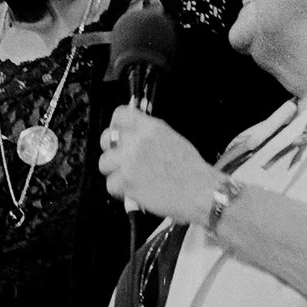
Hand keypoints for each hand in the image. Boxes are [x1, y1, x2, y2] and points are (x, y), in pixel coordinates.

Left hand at [98, 106, 222, 224]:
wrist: (202, 192)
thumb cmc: (192, 170)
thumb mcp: (172, 139)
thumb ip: (148, 135)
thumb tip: (131, 137)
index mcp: (150, 127)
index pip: (119, 114)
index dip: (116, 126)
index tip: (118, 135)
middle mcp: (137, 141)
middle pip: (106, 139)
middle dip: (111, 151)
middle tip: (121, 161)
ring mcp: (130, 161)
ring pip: (104, 164)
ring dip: (115, 173)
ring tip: (132, 179)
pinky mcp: (127, 182)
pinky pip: (111, 185)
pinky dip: (121, 191)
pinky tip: (136, 191)